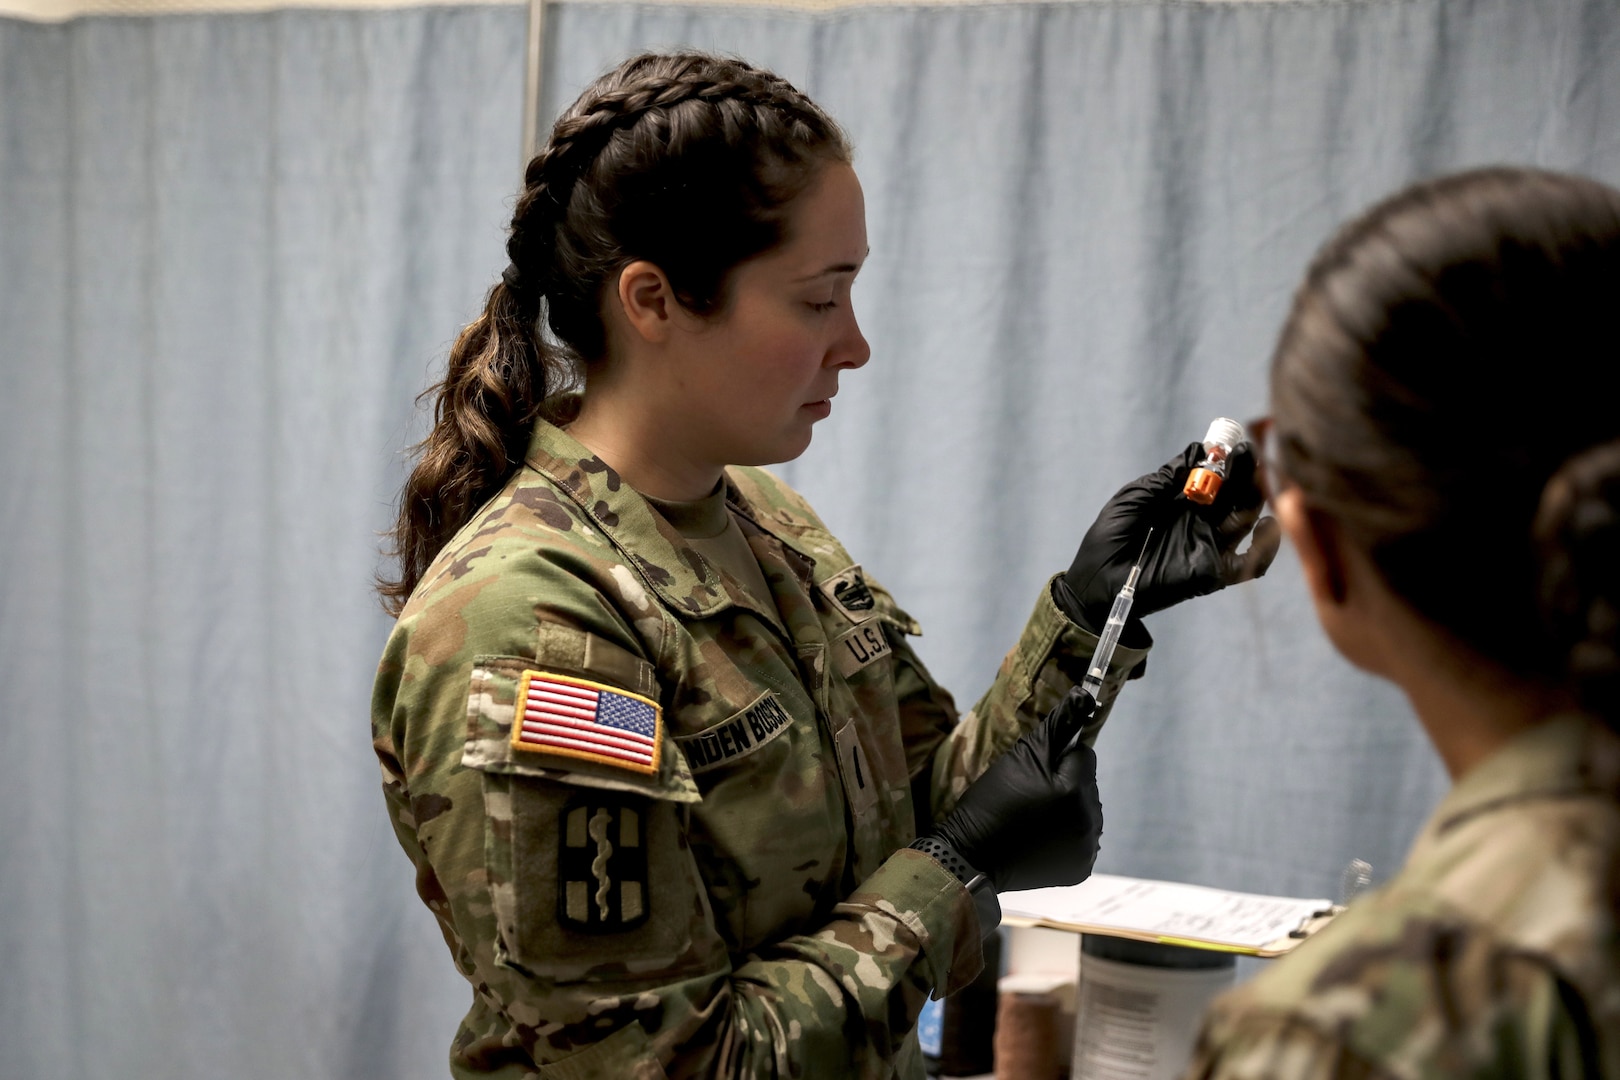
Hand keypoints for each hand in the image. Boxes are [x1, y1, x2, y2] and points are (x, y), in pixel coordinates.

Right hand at [930, 690, 1102, 893]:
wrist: (972, 855)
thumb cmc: (992, 800)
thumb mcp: (1021, 756)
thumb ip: (1058, 726)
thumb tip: (1084, 694)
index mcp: (1074, 792)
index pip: (1084, 756)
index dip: (1058, 759)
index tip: (1033, 773)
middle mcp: (1088, 822)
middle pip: (1088, 784)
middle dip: (1065, 784)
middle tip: (1030, 796)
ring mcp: (1086, 849)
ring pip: (1087, 810)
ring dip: (1068, 808)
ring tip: (1034, 817)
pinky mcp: (1081, 868)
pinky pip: (1083, 838)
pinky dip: (1067, 835)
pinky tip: (1041, 837)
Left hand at [1060, 442, 1280, 631]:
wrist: (1098, 579)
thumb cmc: (1110, 536)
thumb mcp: (1135, 498)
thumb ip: (1167, 477)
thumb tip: (1199, 450)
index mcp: (1183, 502)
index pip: (1214, 479)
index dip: (1225, 461)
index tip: (1232, 444)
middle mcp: (1202, 521)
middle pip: (1235, 495)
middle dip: (1244, 473)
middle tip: (1247, 453)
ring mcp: (1208, 545)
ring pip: (1245, 521)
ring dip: (1254, 497)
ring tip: (1254, 477)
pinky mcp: (1212, 571)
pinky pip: (1248, 563)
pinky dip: (1265, 548)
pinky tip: (1266, 525)